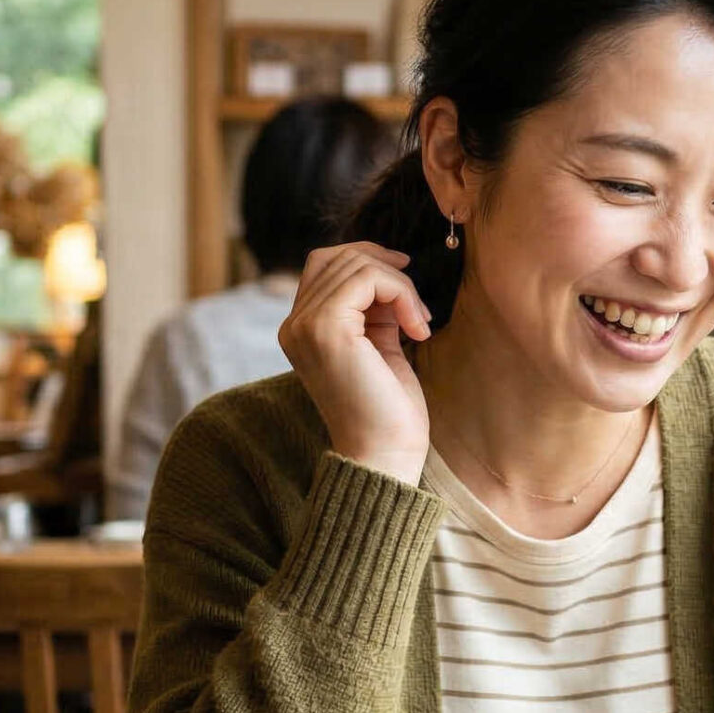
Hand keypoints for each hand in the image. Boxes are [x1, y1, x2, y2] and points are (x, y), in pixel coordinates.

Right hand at [277, 242, 433, 483]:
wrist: (383, 455)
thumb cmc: (387, 411)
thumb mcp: (379, 345)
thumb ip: (374, 308)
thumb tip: (390, 267)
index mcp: (301, 330)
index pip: (325, 265)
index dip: (369, 261)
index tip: (407, 284)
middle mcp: (294, 325)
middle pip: (337, 256)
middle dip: (387, 269)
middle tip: (417, 306)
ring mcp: (305, 325)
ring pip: (356, 263)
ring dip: (401, 286)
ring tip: (419, 324)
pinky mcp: (326, 327)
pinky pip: (368, 278)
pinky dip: (402, 293)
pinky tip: (418, 329)